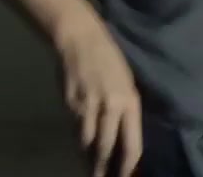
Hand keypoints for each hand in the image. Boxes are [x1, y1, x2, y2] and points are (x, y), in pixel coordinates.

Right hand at [54, 18, 142, 176]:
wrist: (80, 39)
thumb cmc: (109, 59)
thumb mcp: (126, 83)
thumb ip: (126, 111)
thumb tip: (125, 138)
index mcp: (129, 101)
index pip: (132, 144)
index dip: (128, 166)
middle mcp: (110, 106)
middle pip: (107, 148)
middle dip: (105, 168)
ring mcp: (87, 105)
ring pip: (88, 142)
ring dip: (89, 159)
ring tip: (91, 171)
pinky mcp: (70, 103)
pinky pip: (75, 129)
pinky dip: (79, 141)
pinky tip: (81, 148)